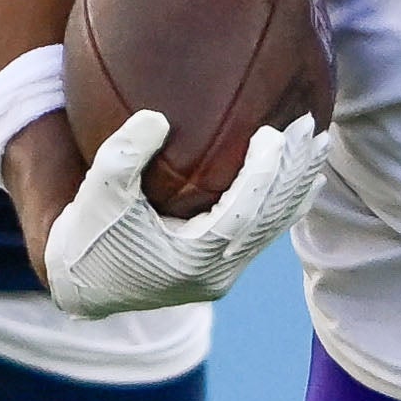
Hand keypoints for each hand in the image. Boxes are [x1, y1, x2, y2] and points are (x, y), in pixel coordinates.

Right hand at [42, 106, 323, 316]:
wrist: (82, 283)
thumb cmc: (89, 234)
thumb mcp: (98, 192)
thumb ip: (124, 154)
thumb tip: (157, 117)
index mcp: (190, 258)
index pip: (243, 213)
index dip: (264, 173)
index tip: (274, 132)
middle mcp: (215, 273)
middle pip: (269, 218)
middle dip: (293, 172)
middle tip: (311, 128)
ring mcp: (222, 274)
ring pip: (272, 228)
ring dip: (296, 185)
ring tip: (318, 146)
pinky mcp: (220, 270)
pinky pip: (262, 235)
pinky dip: (284, 206)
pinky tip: (305, 180)